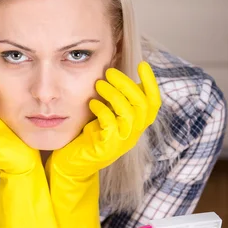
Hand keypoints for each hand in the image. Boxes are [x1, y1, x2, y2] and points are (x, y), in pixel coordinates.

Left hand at [48, 61, 160, 177]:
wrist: (74, 163)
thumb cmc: (90, 135)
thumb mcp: (108, 115)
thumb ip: (117, 100)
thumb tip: (118, 74)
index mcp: (137, 124)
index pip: (153, 102)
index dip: (151, 83)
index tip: (142, 64)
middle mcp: (134, 133)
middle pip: (142, 104)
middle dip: (126, 83)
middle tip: (109, 71)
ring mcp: (122, 142)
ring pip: (128, 112)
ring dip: (113, 94)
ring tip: (99, 84)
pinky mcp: (108, 147)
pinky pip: (111, 124)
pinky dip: (102, 109)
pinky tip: (92, 102)